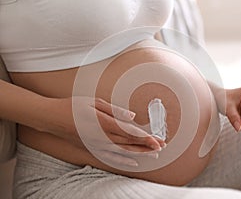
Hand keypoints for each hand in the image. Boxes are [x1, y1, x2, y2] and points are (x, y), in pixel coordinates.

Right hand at [46, 97, 165, 166]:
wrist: (53, 118)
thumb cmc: (74, 106)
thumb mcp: (94, 102)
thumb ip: (115, 110)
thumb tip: (133, 116)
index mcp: (105, 123)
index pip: (130, 132)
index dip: (146, 137)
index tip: (159, 140)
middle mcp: (103, 137)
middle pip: (130, 143)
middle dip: (147, 146)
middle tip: (162, 147)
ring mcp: (97, 145)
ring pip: (123, 152)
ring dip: (140, 154)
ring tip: (153, 156)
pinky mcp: (93, 149)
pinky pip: (110, 157)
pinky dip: (123, 161)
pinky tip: (133, 162)